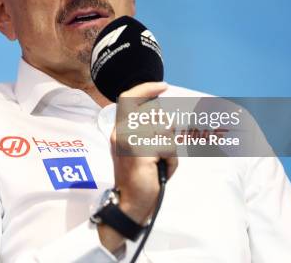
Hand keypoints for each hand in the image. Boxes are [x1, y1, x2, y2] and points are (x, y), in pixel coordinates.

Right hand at [98, 82, 177, 251]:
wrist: (132, 203)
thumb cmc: (141, 177)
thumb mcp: (142, 148)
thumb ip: (148, 130)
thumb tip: (162, 113)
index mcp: (119, 129)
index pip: (129, 98)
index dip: (147, 89)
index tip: (163, 86)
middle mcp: (121, 131)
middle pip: (156, 114)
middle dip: (167, 132)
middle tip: (160, 153)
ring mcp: (129, 140)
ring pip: (165, 131)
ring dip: (170, 149)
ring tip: (159, 164)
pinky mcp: (140, 151)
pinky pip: (168, 147)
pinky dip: (171, 161)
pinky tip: (160, 170)